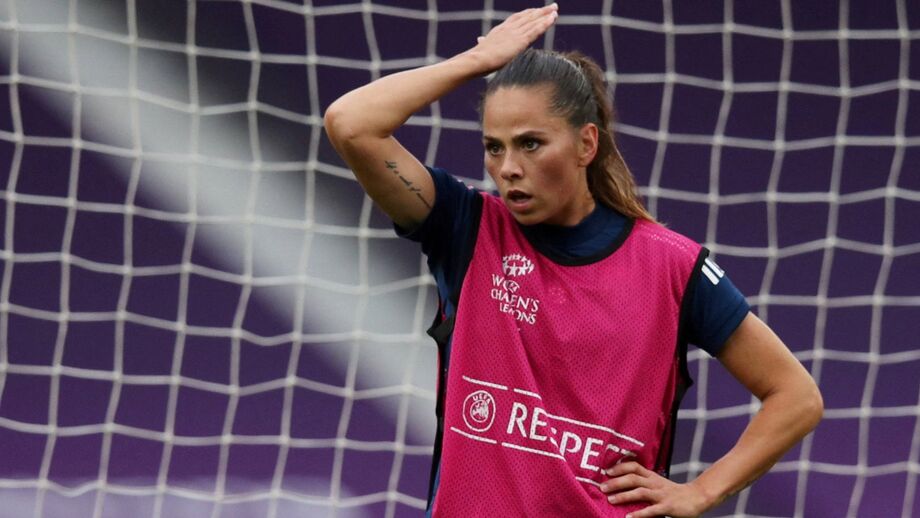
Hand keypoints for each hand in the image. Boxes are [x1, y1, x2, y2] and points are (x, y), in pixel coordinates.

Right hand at [471, 3, 558, 71]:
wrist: (478, 59)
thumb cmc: (478, 57)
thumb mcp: (482, 46)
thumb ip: (483, 42)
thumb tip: (480, 40)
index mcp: (500, 29)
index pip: (516, 18)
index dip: (527, 14)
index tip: (535, 10)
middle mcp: (509, 28)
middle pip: (527, 16)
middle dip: (540, 11)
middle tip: (551, 6)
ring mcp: (516, 33)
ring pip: (534, 21)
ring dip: (545, 15)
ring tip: (555, 9)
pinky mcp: (521, 40)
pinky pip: (536, 29)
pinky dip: (545, 23)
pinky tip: (552, 18)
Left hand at [599, 462, 715, 517]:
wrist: (697, 497)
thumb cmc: (673, 492)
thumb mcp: (658, 483)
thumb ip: (644, 482)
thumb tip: (622, 484)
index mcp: (652, 476)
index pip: (634, 466)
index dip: (620, 467)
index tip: (606, 471)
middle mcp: (655, 483)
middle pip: (633, 478)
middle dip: (616, 482)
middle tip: (602, 487)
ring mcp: (661, 495)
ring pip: (640, 492)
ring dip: (624, 496)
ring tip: (611, 500)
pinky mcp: (668, 507)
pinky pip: (652, 510)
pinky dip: (639, 514)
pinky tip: (628, 517)